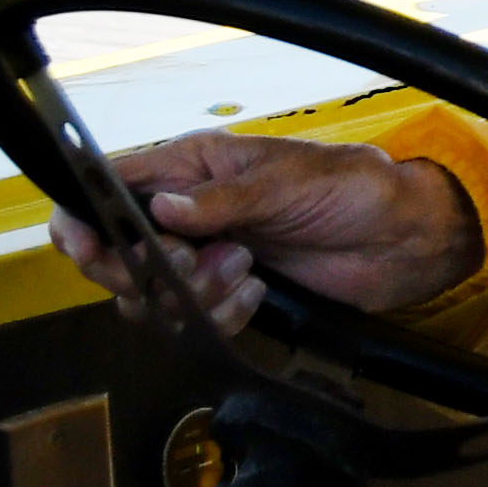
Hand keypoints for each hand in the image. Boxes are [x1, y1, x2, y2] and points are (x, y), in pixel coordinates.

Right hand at [47, 132, 482, 338]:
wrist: (404, 237)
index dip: (83, 221)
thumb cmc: (353, 189)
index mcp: (191, 167)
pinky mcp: (231, 292)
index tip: (89, 249)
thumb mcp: (286, 183)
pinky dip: (220, 315)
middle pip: (117, 254)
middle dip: (145, 269)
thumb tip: (161, 209)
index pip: (108, 189)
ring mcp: (206, 254)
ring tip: (245, 271)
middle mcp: (188, 211)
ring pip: (152, 295)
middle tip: (192, 263)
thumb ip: (220, 202)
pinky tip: (257, 295)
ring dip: (190, 294)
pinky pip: (195, 320)